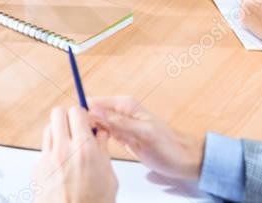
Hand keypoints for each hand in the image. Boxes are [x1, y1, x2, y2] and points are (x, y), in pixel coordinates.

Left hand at [34, 106, 117, 202]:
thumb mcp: (108, 177)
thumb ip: (103, 150)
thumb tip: (101, 134)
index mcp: (84, 149)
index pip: (77, 112)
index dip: (83, 115)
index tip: (88, 122)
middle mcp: (63, 150)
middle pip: (57, 113)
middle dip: (67, 118)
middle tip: (76, 129)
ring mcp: (47, 159)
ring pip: (48, 129)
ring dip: (57, 132)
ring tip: (68, 146)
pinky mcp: (37, 169)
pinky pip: (43, 150)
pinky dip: (51, 151)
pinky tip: (62, 166)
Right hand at [87, 97, 203, 181]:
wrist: (183, 159)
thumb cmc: (168, 146)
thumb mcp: (143, 133)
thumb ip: (118, 122)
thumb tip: (95, 110)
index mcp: (125, 105)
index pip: (94, 102)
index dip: (83, 113)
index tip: (77, 127)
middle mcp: (120, 112)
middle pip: (92, 113)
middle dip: (86, 125)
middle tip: (86, 141)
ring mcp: (120, 125)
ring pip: (96, 124)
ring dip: (91, 134)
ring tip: (93, 145)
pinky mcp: (122, 137)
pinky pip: (103, 134)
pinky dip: (99, 141)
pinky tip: (100, 148)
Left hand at [239, 0, 261, 46]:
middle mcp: (249, 0)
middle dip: (252, 0)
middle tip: (261, 7)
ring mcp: (245, 9)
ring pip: (243, 4)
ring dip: (248, 7)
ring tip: (258, 14)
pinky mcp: (242, 18)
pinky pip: (241, 14)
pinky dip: (245, 15)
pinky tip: (254, 19)